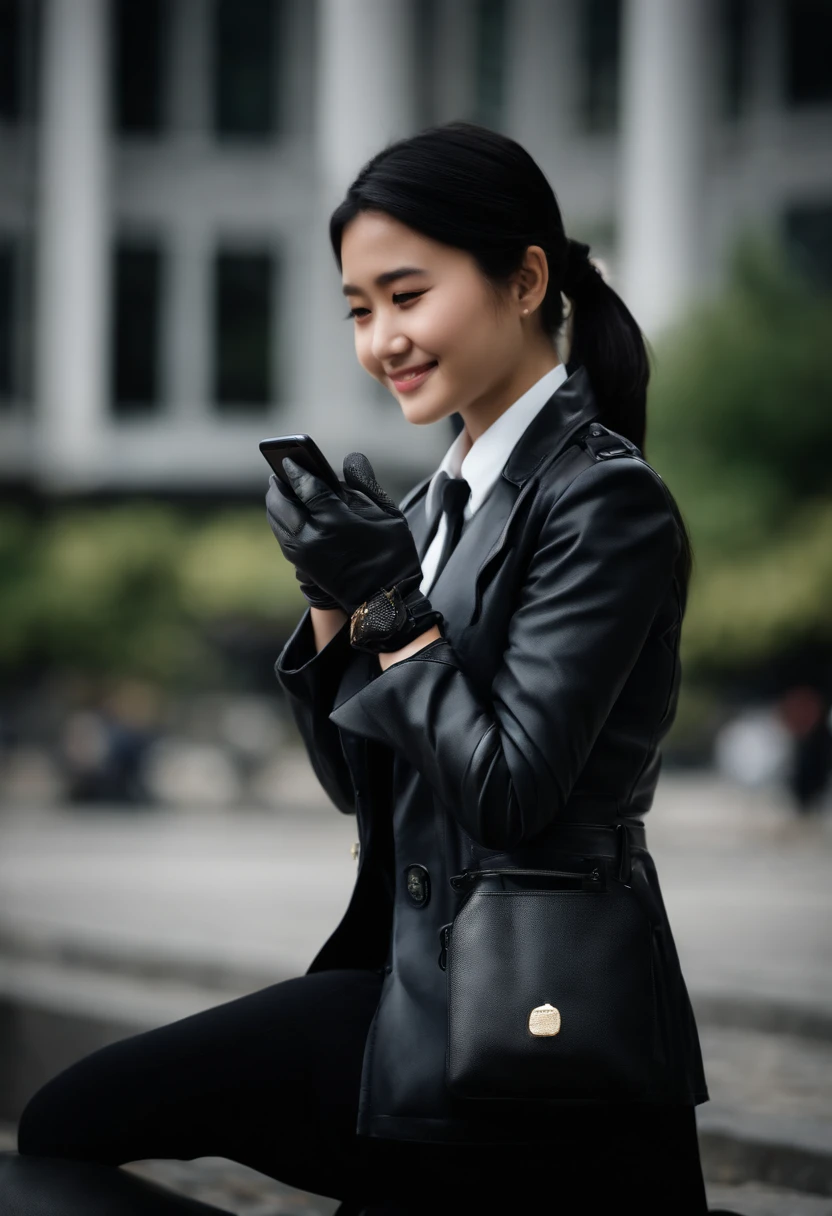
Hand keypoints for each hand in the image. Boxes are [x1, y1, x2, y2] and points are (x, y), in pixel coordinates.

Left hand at [265, 452, 422, 615]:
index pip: (305, 485)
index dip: (296, 468)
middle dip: (280, 485)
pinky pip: (282, 534)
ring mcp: (302, 552)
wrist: (384, 601)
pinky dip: (281, 519)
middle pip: (281, 501)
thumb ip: (365, 483)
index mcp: (334, 520)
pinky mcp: (300, 564)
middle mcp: (311, 535)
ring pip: (277, 519)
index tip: (290, 457)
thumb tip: (350, 459)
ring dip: (277, 502)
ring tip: (284, 489)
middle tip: (282, 471)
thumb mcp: (387, 514)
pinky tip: (290, 512)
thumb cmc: (391, 555)